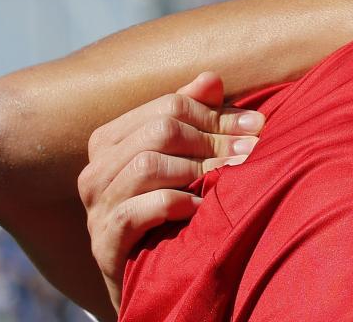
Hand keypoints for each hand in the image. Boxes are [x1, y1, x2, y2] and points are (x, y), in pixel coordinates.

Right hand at [78, 72, 262, 309]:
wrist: (153, 274)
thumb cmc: (173, 209)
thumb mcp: (187, 158)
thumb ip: (196, 118)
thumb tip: (212, 78)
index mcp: (112, 139)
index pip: (168, 106)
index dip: (216, 114)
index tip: (256, 127)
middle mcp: (96, 168)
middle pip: (160, 131)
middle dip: (213, 140)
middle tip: (250, 154)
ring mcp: (96, 206)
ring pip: (148, 165)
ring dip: (199, 170)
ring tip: (229, 179)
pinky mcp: (104, 240)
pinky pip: (140, 209)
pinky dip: (177, 204)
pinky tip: (201, 209)